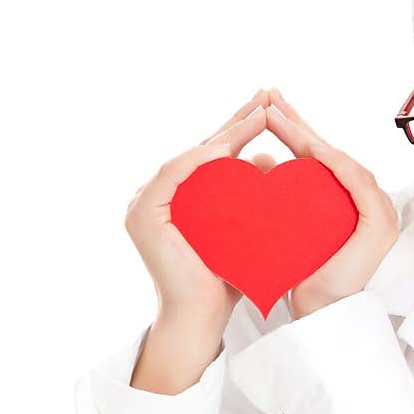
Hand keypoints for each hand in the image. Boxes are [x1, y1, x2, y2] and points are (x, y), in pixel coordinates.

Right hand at [125, 88, 273, 330]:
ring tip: (259, 116)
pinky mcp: (143, 215)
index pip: (214, 154)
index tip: (271, 106)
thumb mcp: (248, 229)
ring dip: (225, 134)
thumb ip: (254, 195)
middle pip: (202, 149)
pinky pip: (173, 176)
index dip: (242, 128)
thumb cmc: (228, 280)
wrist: (203, 318)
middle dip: (237, 121)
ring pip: (190, 158)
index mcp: (180, 196)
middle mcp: (157, 193)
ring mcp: (144, 202)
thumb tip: (270, 158)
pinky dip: (199, 161)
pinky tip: (227, 147)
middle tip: (267, 95)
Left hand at [252, 87, 399, 317]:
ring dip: (308, 136)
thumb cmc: (297, 277)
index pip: (319, 158)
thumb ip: (277, 196)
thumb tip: (258, 159)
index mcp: (348, 202)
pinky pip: (355, 183)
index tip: (265, 108)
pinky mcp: (380, 224)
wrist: (315, 315)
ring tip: (276, 116)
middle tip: (268, 96)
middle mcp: (370, 202)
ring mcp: (380, 212)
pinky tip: (309, 146)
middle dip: (298, 122)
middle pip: (330, 152)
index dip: (293, 130)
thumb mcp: (284, 228)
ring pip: (341, 162)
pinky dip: (333, 163)